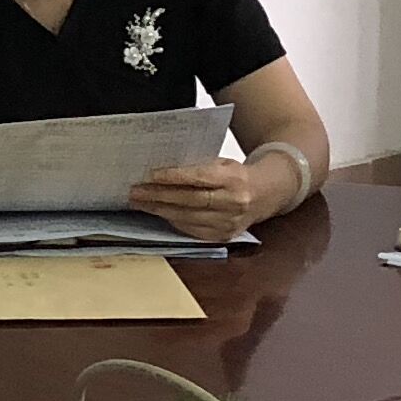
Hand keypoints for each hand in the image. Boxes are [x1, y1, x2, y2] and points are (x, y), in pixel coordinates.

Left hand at [126, 157, 272, 243]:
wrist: (264, 195)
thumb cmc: (237, 176)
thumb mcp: (222, 163)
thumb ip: (198, 167)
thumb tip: (163, 171)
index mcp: (234, 179)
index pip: (200, 179)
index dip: (174, 178)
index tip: (151, 176)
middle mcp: (233, 203)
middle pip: (190, 201)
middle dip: (160, 196)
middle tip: (136, 192)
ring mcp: (229, 223)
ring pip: (188, 218)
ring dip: (161, 210)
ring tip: (140, 203)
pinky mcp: (223, 236)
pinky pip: (192, 230)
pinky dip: (173, 221)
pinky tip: (159, 213)